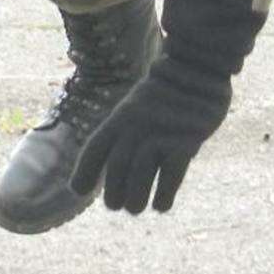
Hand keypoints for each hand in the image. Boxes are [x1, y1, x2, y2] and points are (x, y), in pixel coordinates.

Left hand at [70, 50, 231, 213]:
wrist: (196, 65)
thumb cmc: (166, 91)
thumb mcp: (137, 104)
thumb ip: (125, 130)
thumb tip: (115, 166)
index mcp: (121, 116)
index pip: (95, 147)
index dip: (84, 171)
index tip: (76, 190)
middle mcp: (136, 126)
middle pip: (116, 168)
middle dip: (114, 193)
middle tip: (119, 204)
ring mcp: (161, 133)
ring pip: (140, 177)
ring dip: (136, 200)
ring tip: (137, 207)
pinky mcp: (186, 141)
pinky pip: (170, 176)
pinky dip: (163, 196)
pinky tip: (161, 205)